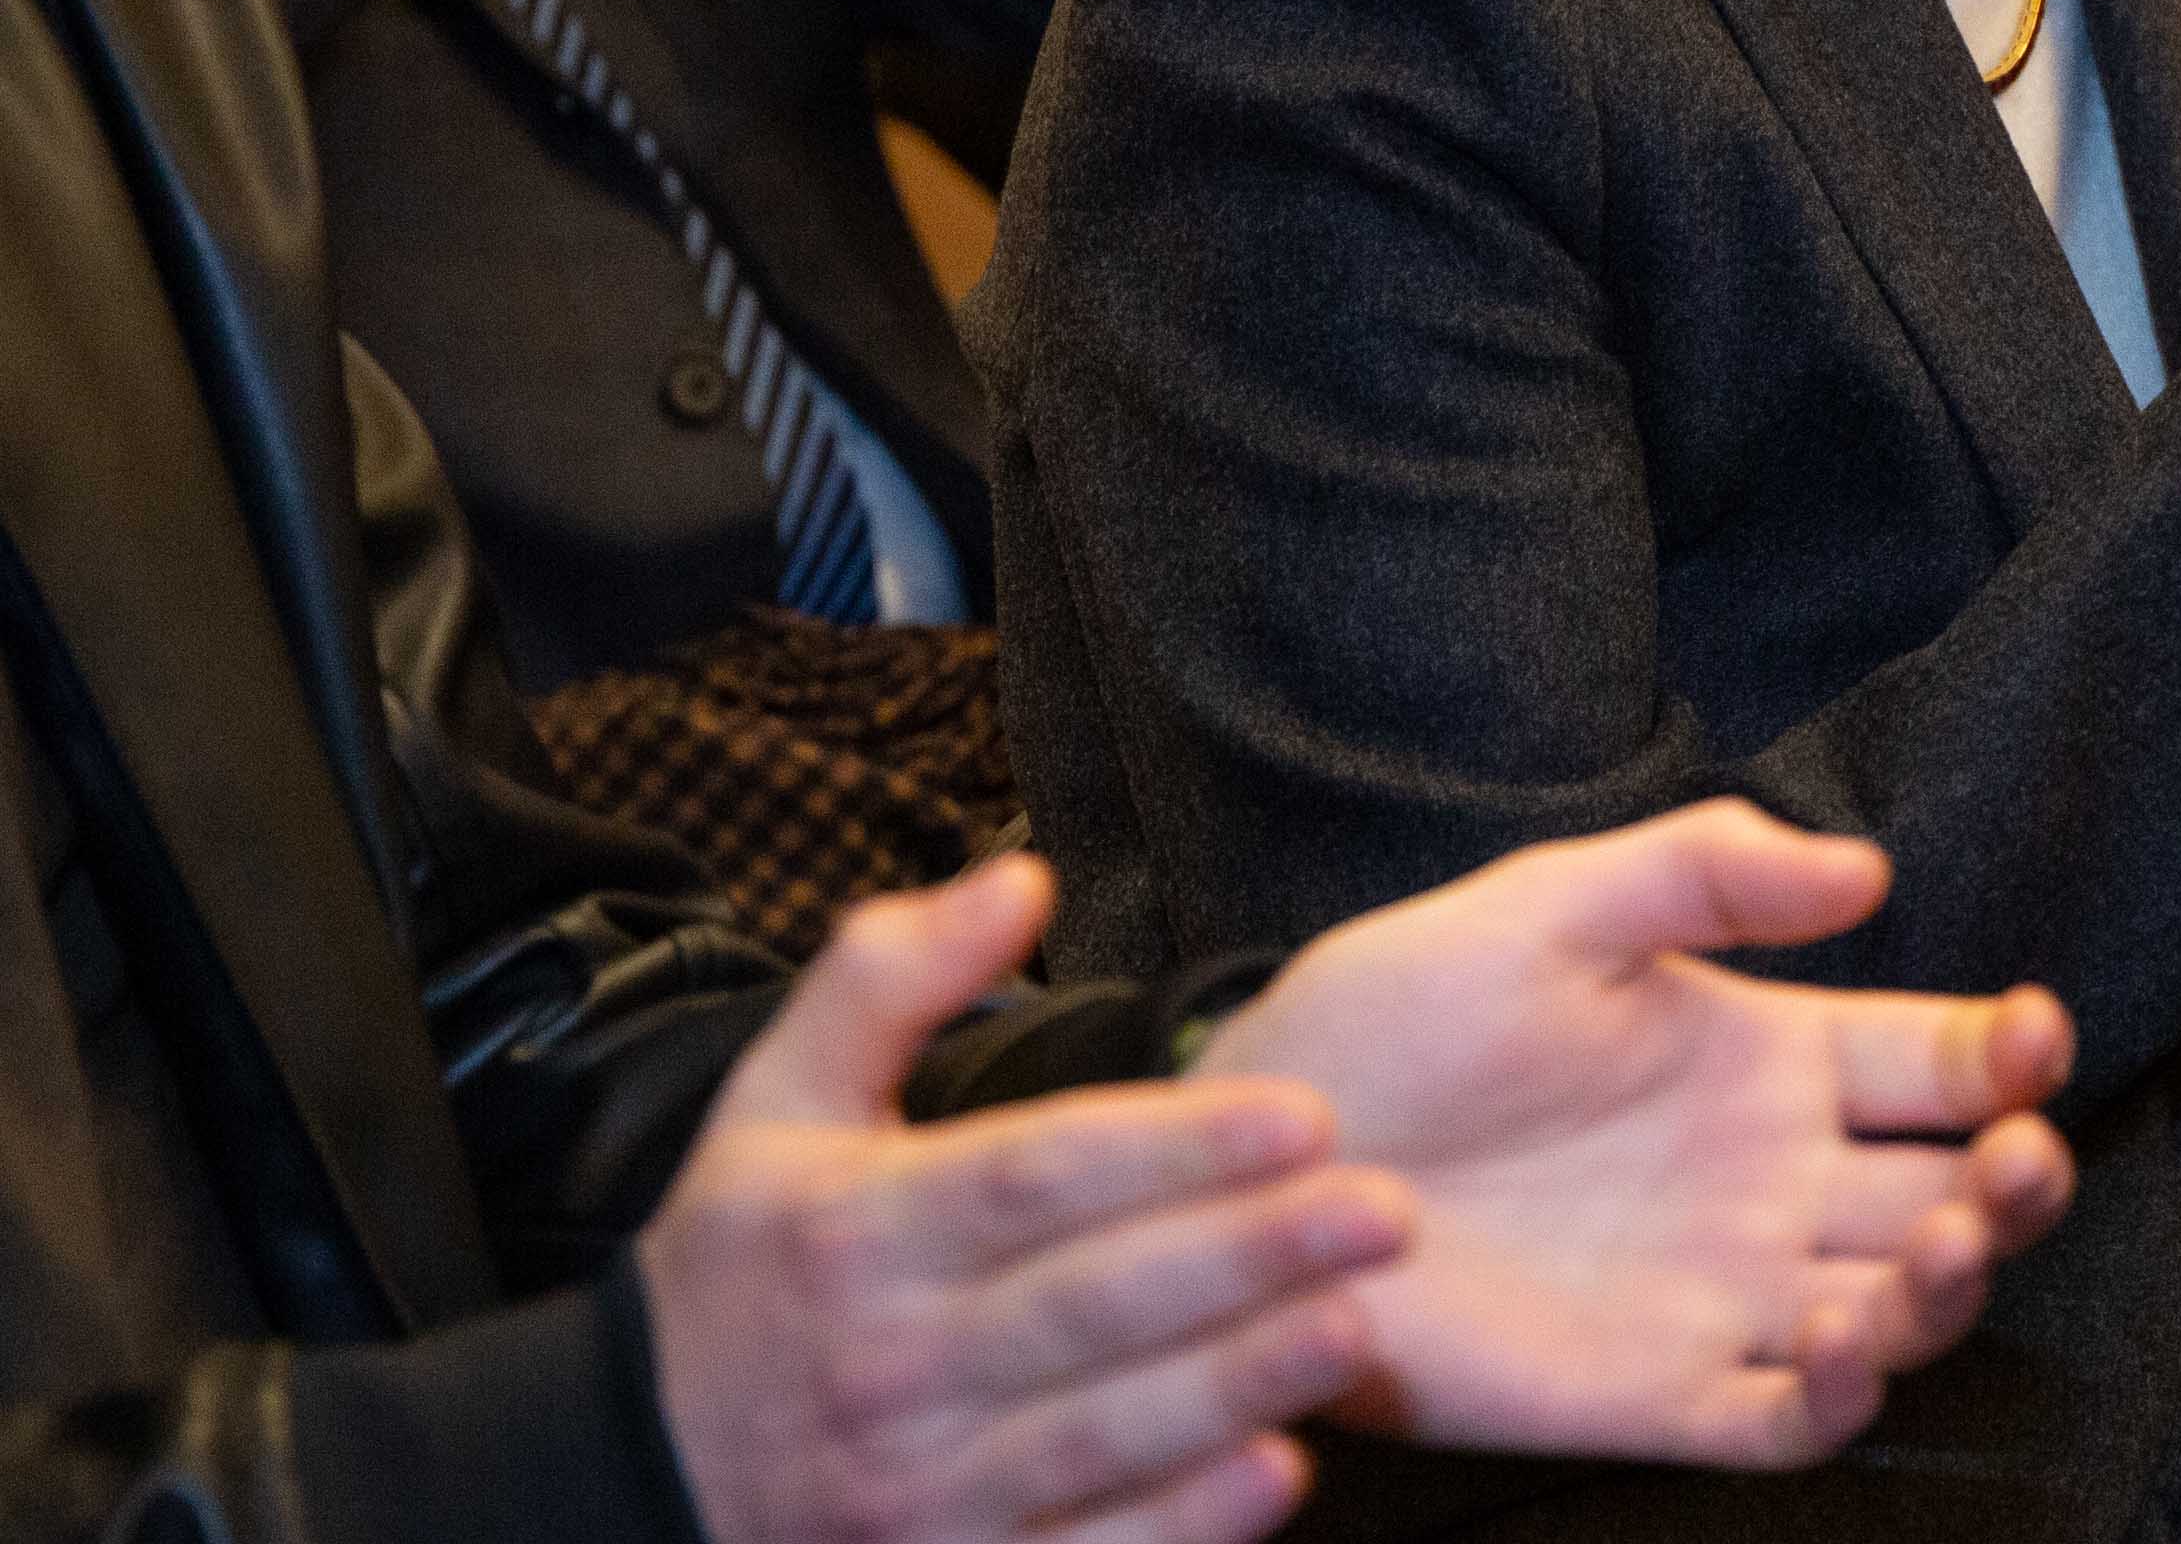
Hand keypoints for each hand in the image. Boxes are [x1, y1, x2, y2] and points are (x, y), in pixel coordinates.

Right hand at [644, 857, 1410, 1543]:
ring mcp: (913, 1491)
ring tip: (1357, 1323)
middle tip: (1387, 1207)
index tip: (1307, 1111)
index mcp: (854, 1231)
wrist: (621, 1481)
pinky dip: (1178, 1523)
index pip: (1035, 1175)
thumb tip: (1022, 873)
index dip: (1175, 1145)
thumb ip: (886, 979)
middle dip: (1249, 1254)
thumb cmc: (736, 1277)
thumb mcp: (772, 1109)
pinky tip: (1279, 1470)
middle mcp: (886, 1363)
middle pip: (1092, 1303)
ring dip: (1239, 1383)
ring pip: (1101, 1433)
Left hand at [1198, 802, 2080, 1471]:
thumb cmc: (1397, 1015)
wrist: (1256, 1158)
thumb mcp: (1549, 905)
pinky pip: (1789, 1421)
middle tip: (2014, 1161)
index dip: (2010, 1055)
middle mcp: (1770, 1182)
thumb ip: (1705, 869)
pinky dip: (1846, 1396)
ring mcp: (1723, 1295)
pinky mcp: (1657, 1395)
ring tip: (1942, 1247)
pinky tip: (1843, 1339)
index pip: (1939, 1064)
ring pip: (1899, 1313)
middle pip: (1953, 1194)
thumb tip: (1868, 869)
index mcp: (1766, 1058)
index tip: (2031, 1035)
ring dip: (1951, 1289)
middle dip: (2017, 1182)